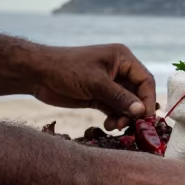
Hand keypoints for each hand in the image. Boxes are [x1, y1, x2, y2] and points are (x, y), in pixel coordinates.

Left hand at [26, 43, 156, 130]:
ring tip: (115, 126)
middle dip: (134, 110)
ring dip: (124, 117)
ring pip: (126, 104)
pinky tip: (109, 125)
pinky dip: (114, 118)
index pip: (145, 80)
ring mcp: (109, 84)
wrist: (37, 74)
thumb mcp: (95, 83)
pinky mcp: (99, 96)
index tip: (145, 117)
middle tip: (128, 125)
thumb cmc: (66, 69)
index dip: (148, 99)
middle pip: (138, 94)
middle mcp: (119, 70)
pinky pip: (114, 109)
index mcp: (122, 59)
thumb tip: (142, 111)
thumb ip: (120, 97)